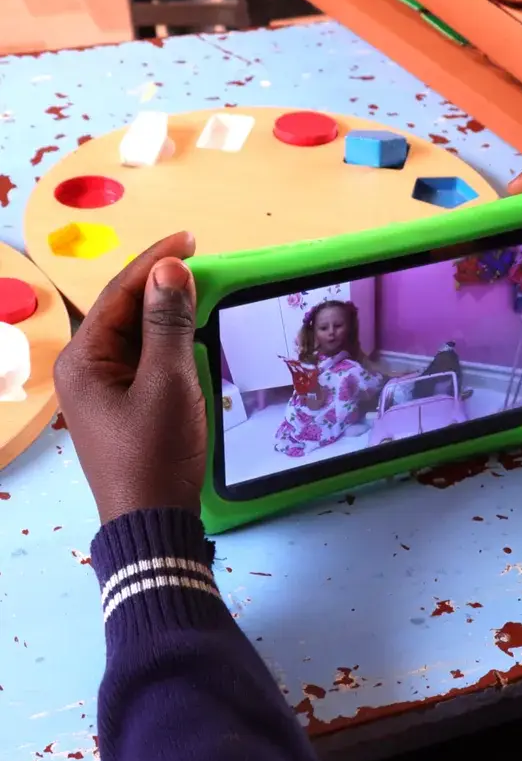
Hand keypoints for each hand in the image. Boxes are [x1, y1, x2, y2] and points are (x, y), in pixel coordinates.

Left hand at [54, 233, 206, 524]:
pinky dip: (166, 342)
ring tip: (199, 291)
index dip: (154, 262)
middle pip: (123, 310)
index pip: (119, 293)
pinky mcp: (120, 408)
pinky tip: (189, 335)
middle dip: (159, 284)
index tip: (189, 238)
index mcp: (84, 359)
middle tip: (199, 260)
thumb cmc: (156, 455)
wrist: (152, 521)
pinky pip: (142, 360)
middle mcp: (84, 370)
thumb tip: (170, 269)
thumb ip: (168, 323)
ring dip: (165, 313)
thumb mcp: (168, 383)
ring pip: (135, 335)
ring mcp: (101, 391)